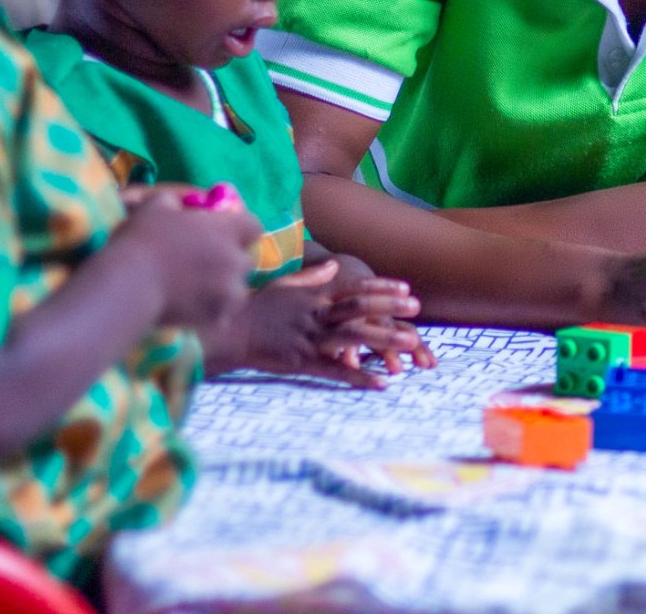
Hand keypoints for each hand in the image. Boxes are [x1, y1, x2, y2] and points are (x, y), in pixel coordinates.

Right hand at [117, 192, 260, 328]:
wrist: (131, 283)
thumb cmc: (144, 239)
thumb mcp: (157, 206)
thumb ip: (176, 203)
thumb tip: (177, 205)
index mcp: (228, 230)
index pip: (253, 226)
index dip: (240, 230)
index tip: (223, 235)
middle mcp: (236, 260)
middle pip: (246, 260)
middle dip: (230, 262)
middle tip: (206, 266)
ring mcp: (230, 291)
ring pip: (237, 291)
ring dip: (224, 290)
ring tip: (199, 293)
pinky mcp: (218, 317)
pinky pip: (223, 315)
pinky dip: (211, 314)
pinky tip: (192, 311)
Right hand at [206, 261, 422, 388]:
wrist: (228, 332)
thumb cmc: (256, 307)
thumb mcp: (285, 285)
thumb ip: (313, 277)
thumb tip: (334, 263)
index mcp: (315, 297)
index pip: (354, 288)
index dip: (381, 288)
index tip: (406, 288)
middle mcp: (317, 314)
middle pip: (359, 308)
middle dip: (389, 307)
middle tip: (418, 308)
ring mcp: (310, 338)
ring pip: (353, 336)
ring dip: (384, 339)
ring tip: (411, 343)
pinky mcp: (302, 362)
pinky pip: (335, 369)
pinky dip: (359, 376)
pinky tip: (382, 383)